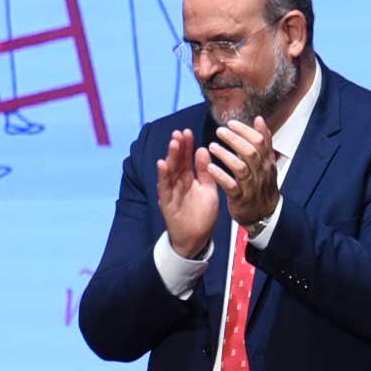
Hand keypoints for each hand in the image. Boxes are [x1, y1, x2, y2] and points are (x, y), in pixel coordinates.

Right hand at [156, 126, 223, 259]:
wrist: (197, 238)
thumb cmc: (202, 215)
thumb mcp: (209, 189)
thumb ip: (206, 172)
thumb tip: (203, 150)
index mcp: (189, 179)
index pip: (187, 159)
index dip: (187, 146)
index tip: (188, 132)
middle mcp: (178, 183)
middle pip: (177, 162)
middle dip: (178, 147)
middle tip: (179, 132)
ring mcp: (172, 192)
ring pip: (170, 172)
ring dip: (170, 157)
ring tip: (173, 143)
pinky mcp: (167, 202)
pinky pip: (164, 187)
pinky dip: (163, 176)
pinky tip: (162, 164)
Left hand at [205, 118, 280, 228]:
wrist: (263, 213)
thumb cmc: (261, 184)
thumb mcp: (265, 162)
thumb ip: (262, 142)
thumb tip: (259, 119)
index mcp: (267, 161)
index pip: (260, 142)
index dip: (245, 131)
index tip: (231, 123)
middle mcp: (261, 172)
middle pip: (250, 152)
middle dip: (234, 140)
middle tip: (219, 132)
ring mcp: (251, 186)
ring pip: (241, 168)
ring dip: (225, 156)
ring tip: (212, 147)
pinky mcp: (241, 198)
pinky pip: (231, 186)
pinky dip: (221, 176)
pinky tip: (210, 168)